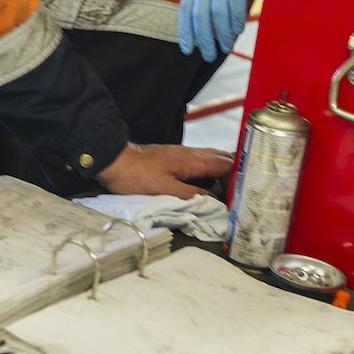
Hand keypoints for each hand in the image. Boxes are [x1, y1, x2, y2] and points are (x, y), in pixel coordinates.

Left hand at [95, 142, 233, 199]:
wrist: (116, 161)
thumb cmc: (137, 177)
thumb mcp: (166, 191)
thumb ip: (192, 195)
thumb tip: (214, 201)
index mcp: (193, 160)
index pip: (226, 165)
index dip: (236, 180)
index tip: (237, 195)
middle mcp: (192, 153)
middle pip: (223, 158)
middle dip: (234, 173)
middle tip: (236, 192)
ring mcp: (184, 153)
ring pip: (213, 157)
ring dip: (222, 171)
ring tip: (226, 189)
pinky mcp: (176, 156)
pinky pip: (201, 160)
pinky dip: (210, 170)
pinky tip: (207, 182)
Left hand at [178, 0, 296, 61]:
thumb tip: (212, 8)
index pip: (186, 6)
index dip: (185, 30)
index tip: (187, 48)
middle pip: (200, 14)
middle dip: (204, 38)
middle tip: (209, 55)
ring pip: (216, 13)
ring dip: (221, 34)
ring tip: (226, 46)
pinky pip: (234, 3)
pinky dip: (235, 20)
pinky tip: (238, 29)